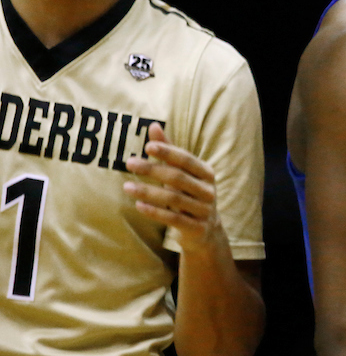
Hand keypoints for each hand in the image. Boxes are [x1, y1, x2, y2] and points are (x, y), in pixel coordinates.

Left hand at [123, 123, 223, 252]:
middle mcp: (209, 191)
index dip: (168, 152)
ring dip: (148, 192)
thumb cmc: (188, 194)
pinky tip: (138, 205)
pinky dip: (155, 212)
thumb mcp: (182, 173)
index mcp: (207, 173)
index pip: (186, 159)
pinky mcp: (197, 228)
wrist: (205, 230)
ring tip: (126, 186)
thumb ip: (168, 151)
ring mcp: (205, 210)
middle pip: (178, 178)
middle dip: (153, 170)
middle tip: (129, 162)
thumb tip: (153, 125)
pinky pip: (174, 219)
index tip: (147, 146)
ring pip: (174, 199)